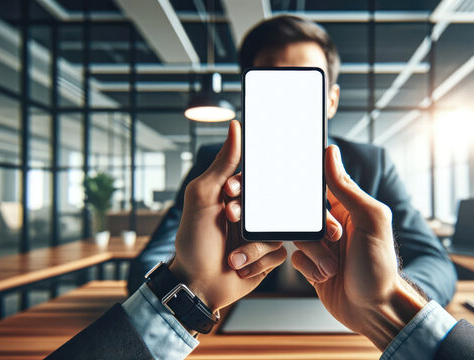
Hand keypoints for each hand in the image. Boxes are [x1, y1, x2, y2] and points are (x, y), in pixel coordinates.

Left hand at [169, 120, 286, 311]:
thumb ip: (221, 164)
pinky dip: (258, 262)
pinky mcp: (269, 255)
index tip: (230, 196)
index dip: (245, 188)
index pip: (255, 178)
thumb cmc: (194, 241)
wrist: (198, 284)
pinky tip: (241, 266)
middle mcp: (251, 212)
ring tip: (233, 256)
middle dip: (251, 221)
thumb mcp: (202, 197)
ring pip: (277, 231)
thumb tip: (235, 128)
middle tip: (231, 224)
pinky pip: (279, 253)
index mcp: (234, 194)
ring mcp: (260, 233)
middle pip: (272, 205)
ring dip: (253, 246)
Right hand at [292, 145, 427, 349]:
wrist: (374, 311)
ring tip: (332, 267)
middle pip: (304, 213)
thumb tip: (330, 153)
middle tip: (334, 240)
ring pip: (298, 236)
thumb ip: (346, 188)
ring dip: (313, 253)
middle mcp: (335, 223)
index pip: (320, 185)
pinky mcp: (313, 265)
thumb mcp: (369, 220)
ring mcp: (323, 245)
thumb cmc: (379, 266)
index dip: (307, 188)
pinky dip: (308, 267)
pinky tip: (325, 276)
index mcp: (350, 206)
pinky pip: (295, 257)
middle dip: (313, 229)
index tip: (298, 193)